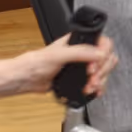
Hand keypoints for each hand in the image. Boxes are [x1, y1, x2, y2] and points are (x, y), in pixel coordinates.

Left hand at [0, 32, 117, 99]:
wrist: (26, 80)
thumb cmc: (35, 63)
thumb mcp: (58, 54)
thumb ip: (80, 52)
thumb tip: (98, 54)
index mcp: (77, 41)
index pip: (101, 42)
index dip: (103, 54)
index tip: (94, 65)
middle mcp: (81, 52)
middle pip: (105, 58)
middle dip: (102, 70)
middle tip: (92, 77)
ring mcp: (81, 66)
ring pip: (102, 71)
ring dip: (100, 80)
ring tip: (90, 86)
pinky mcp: (79, 79)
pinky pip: (96, 82)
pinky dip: (97, 87)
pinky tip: (93, 90)